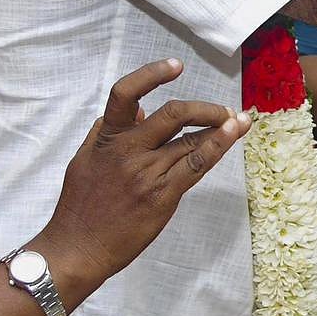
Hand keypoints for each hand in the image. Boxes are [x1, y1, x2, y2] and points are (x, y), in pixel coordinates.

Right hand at [33, 59, 249, 302]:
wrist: (78, 249)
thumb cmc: (79, 208)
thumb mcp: (83, 160)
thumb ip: (106, 132)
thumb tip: (139, 111)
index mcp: (107, 139)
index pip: (125, 94)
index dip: (152, 74)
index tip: (176, 66)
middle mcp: (127, 151)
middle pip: (173, 114)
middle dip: (204, 109)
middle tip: (223, 111)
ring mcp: (146, 173)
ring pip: (190, 140)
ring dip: (220, 127)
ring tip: (239, 122)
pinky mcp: (162, 196)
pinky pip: (197, 164)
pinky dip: (219, 145)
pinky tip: (234, 133)